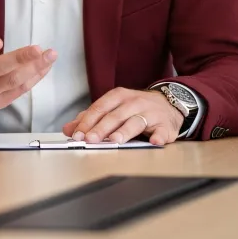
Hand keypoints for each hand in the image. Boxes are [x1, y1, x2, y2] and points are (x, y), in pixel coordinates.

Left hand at [62, 87, 183, 145]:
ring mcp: (151, 113)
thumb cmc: (136, 108)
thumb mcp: (113, 108)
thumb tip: (68, 129)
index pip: (100, 108)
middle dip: (101, 128)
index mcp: (119, 96)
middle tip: (90, 139)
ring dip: (125, 132)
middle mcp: (134, 102)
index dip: (87, 121)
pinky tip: (153, 141)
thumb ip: (91, 118)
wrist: (168, 104)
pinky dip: (158, 136)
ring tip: (115, 140)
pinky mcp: (165, 125)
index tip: (77, 134)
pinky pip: (161, 131)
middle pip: (115, 116)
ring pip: (136, 122)